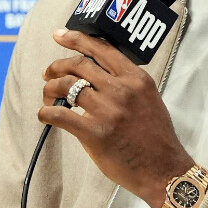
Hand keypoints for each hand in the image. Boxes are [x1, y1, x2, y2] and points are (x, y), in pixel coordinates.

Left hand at [39, 28, 192, 207]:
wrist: (164, 171)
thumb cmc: (155, 137)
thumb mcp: (148, 98)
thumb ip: (126, 82)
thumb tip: (95, 71)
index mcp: (136, 78)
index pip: (101, 49)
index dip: (76, 39)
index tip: (59, 35)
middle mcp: (121, 89)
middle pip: (78, 64)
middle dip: (57, 66)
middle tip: (48, 73)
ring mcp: (107, 110)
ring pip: (66, 86)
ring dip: (50, 88)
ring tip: (48, 96)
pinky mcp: (95, 133)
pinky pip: (60, 114)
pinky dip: (46, 112)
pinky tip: (44, 114)